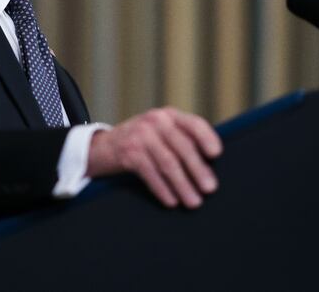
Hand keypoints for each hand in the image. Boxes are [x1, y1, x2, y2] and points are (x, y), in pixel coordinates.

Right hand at [86, 108, 222, 207]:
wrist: (101, 147)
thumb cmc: (140, 143)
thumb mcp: (159, 134)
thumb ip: (180, 140)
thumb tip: (210, 166)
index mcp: (168, 116)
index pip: (193, 123)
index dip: (207, 138)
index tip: (216, 154)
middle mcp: (155, 121)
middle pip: (182, 147)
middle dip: (198, 170)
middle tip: (210, 189)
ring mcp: (140, 136)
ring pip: (168, 163)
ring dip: (183, 185)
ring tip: (194, 201)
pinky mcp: (128, 152)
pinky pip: (150, 173)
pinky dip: (162, 189)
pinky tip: (171, 201)